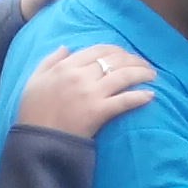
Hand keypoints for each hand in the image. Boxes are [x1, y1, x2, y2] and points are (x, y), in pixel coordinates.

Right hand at [18, 43, 158, 138]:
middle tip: (146, 65)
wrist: (37, 140)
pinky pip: (124, 100)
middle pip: (115, 60)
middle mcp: (80, 75)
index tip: (127, 55)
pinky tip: (151, 96)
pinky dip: (140, 97)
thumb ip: (50, 60)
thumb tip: (66, 47)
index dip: (117, 50)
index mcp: (66, 65)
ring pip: (123, 76)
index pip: (99, 49)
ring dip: (142, 73)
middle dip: (134, 60)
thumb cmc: (33, 111)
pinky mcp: (98, 112)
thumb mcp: (35, 79)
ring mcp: (91, 93)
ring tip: (153, 76)